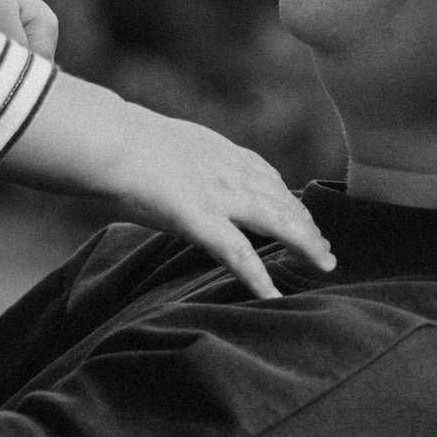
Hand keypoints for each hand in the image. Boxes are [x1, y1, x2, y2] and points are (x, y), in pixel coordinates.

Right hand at [4, 72, 332, 297]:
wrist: (110, 141)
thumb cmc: (120, 141)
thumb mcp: (164, 143)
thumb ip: (181, 160)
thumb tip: (170, 171)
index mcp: (220, 152)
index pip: (267, 176)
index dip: (289, 198)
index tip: (302, 214)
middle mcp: (232, 171)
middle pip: (284, 200)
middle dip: (308, 226)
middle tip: (326, 250)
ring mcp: (221, 196)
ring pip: (279, 222)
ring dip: (304, 245)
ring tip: (323, 267)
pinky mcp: (204, 221)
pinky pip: (240, 254)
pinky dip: (260, 276)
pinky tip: (275, 296)